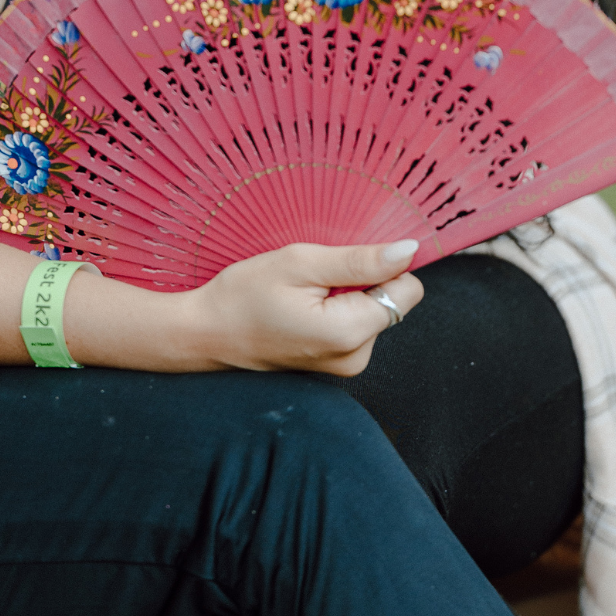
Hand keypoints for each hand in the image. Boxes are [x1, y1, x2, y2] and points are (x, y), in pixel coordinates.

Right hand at [182, 240, 422, 375]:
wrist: (206, 333)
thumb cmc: (244, 296)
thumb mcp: (299, 263)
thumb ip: (359, 260)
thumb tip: (409, 250)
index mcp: (351, 332)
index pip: (407, 289)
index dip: (381, 266)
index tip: (344, 261)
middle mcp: (357, 356)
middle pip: (391, 300)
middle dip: (360, 281)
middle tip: (314, 280)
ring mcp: (346, 365)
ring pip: (373, 311)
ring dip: (346, 295)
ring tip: (304, 295)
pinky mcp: (336, 364)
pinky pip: (355, 324)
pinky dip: (337, 310)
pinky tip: (303, 308)